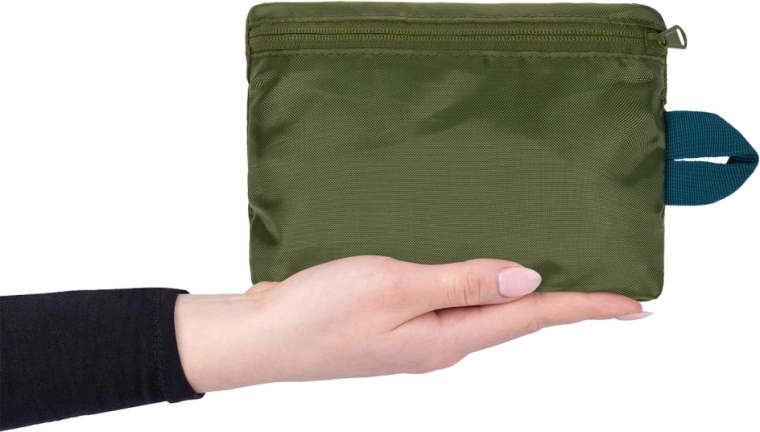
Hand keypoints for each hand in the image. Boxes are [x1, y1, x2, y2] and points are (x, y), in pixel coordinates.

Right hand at [174, 256, 648, 392]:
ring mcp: (418, 335)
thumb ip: (461, 283)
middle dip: (566, 303)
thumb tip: (526, 281)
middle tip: (606, 287)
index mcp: (447, 338)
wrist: (261, 336)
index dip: (586, 308)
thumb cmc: (318, 313)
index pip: (532, 319)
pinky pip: (455, 302)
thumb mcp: (395, 288)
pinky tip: (482, 271)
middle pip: (518, 319)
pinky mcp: (397, 322)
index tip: (633, 305)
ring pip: (487, 310)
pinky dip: (482, 286)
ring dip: (526, 295)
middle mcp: (441, 342)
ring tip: (558, 275)